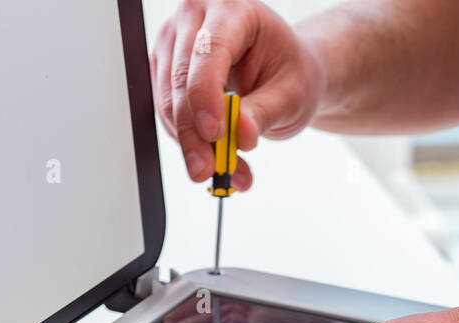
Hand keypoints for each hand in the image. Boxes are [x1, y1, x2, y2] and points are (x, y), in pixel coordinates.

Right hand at [150, 0, 325, 187]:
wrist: (282, 70)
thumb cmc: (289, 71)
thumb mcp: (292, 93)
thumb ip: (265, 112)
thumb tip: (242, 136)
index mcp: (233, 9)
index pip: (209, 51)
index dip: (206, 95)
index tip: (215, 134)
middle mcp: (196, 17)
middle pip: (182, 79)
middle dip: (194, 133)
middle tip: (210, 169)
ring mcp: (175, 40)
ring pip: (168, 100)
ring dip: (191, 144)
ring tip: (224, 171)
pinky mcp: (165, 67)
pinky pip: (167, 111)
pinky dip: (188, 140)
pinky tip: (212, 157)